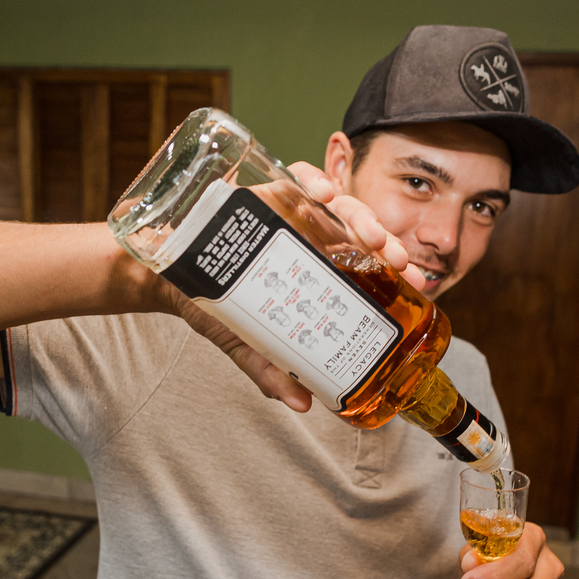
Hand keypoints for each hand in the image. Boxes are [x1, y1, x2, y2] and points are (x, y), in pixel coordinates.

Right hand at [157, 162, 425, 412]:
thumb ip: (269, 369)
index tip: (416, 279)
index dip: (393, 266)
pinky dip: (312, 177)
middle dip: (383, 238)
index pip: (365, 261)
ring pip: (338, 198)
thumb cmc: (211, 306)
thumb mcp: (244, 342)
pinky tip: (318, 191)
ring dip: (356, 209)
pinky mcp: (265, 187)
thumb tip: (300, 405)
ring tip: (362, 228)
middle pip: (359, 228)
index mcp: (315, 269)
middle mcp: (308, 236)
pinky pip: (298, 173)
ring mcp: (289, 210)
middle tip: (392, 257)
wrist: (162, 277)